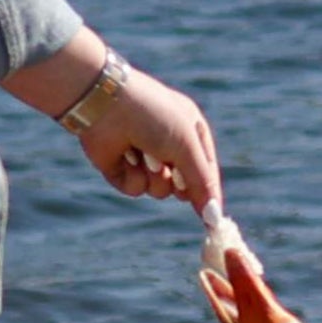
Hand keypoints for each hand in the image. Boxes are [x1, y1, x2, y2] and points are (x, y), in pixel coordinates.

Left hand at [12, 50, 221, 212]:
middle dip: (179, 182)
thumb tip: (215, 217)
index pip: (207, 170)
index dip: (210, 192)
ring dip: (155, 178)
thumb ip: (202, 182)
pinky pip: (135, 189)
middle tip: (172, 170)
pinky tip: (125, 154)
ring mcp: (144, 157)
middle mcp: (169, 145)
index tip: (215, 219)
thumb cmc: (153, 116)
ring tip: (145, 155)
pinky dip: (132, 176)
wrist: (106, 103)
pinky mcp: (121, 167)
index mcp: (191, 130)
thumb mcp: (186, 146)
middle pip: (184, 185)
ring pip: (160, 190)